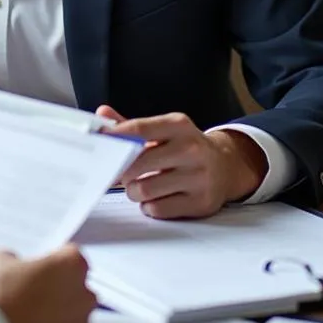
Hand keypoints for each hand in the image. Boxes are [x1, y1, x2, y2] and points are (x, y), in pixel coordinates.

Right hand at [0, 245, 94, 322]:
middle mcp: (83, 293)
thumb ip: (16, 258)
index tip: (42, 262)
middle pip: (77, 282)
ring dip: (59, 305)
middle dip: (60, 282)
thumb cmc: (2, 294)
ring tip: (31, 306)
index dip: (54, 256)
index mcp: (72, 264)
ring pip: (74, 308)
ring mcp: (79, 322)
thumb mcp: (0, 259)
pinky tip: (33, 321)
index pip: (71, 253)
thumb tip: (14, 265)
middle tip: (35, 283)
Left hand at [97, 105, 267, 218]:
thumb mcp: (163, 130)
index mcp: (178, 125)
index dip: (114, 137)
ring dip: (133, 191)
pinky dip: (149, 206)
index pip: (139, 129)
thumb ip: (130, 125)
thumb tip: (101, 113)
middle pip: (138, 163)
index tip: (98, 143)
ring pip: (145, 189)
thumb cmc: (184, 147)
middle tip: (119, 173)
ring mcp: (198, 177)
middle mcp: (191, 149)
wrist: (225, 166)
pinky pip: (159, 209)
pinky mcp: (201, 202)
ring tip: (137, 186)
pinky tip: (154, 198)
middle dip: (122, 171)